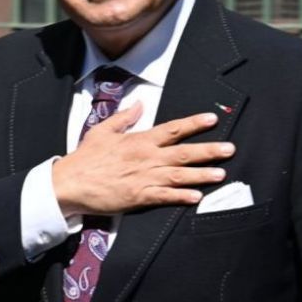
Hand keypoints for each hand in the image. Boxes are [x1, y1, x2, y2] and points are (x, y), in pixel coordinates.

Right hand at [52, 103, 235, 217]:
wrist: (70, 183)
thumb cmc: (85, 157)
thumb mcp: (103, 130)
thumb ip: (125, 118)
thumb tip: (141, 103)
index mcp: (140, 140)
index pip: (172, 129)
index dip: (194, 123)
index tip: (212, 118)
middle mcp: (146, 157)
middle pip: (184, 153)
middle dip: (209, 150)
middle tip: (230, 149)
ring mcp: (144, 178)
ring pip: (179, 175)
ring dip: (202, 175)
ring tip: (221, 174)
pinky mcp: (138, 196)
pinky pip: (165, 196)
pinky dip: (181, 196)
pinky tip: (197, 197)